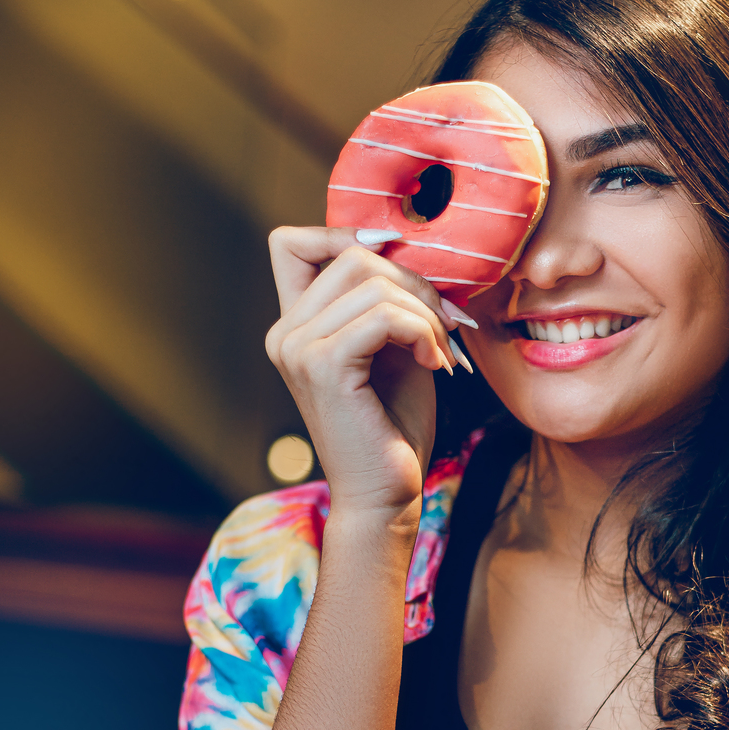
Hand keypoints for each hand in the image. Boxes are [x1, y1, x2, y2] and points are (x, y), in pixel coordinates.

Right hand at [266, 226, 459, 520]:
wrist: (385, 495)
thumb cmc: (394, 426)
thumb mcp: (394, 347)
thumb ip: (389, 299)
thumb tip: (410, 248)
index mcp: (294, 325)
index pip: (292, 242)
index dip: (344, 235)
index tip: (398, 267)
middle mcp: (284, 333)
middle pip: (350, 255)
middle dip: (413, 282)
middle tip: (444, 325)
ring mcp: (296, 348)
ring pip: (373, 282)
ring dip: (424, 312)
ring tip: (441, 351)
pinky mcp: (323, 366)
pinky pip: (384, 316)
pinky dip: (422, 332)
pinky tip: (436, 364)